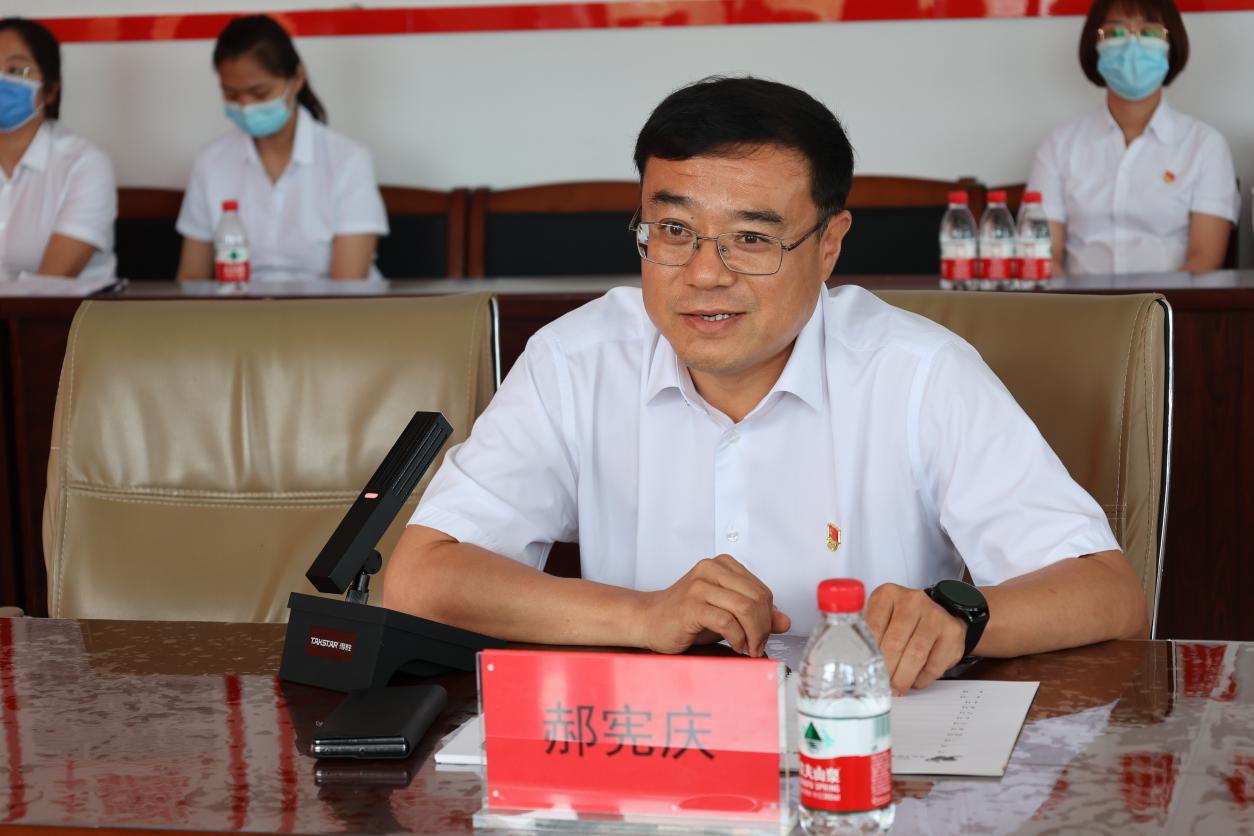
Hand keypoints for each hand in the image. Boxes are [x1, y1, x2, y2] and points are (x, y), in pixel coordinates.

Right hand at [634, 554, 790, 655]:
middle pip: (758, 598)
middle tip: (757, 645)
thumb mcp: (728, 613)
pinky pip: (727, 622)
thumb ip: (756, 614)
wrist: (649, 620)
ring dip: (754, 635)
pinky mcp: (691, 606)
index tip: (762, 635)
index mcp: (723, 565)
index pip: (762, 590)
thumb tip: (785, 621)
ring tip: (748, 648)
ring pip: (746, 608)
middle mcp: (711, 569)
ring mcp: (700, 586)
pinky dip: (738, 639)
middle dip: (764, 628)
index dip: (768, 617)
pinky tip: (735, 646)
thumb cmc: (687, 617)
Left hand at [866, 583, 965, 694]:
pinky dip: (922, 679)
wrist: (941, 616)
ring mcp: (935, 615)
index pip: (873, 627)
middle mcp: (912, 600)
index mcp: (888, 594)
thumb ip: (869, 634)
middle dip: (887, 670)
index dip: (869, 654)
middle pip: (894, 643)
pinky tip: (915, 681)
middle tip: (882, 686)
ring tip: (897, 688)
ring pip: (915, 655)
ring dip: (904, 677)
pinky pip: (935, 664)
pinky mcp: (952, 633)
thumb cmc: (903, 621)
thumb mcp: (882, 618)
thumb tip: (854, 664)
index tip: (866, 671)